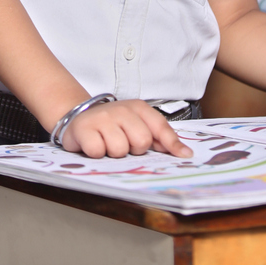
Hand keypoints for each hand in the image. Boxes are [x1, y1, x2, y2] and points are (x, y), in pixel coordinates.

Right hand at [60, 99, 193, 158]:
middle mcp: (122, 110)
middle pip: (141, 141)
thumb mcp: (138, 124)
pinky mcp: (84, 128)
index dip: (172, 144)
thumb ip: (160, 137)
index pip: (160, 126)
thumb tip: (185, 153)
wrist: (80, 117)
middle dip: (133, 149)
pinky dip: (96, 153)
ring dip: (113, 153)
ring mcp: (102, 117)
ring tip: (107, 143)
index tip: (185, 156)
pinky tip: (94, 144)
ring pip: (119, 150)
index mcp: (139, 108)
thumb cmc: (114, 125)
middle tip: (124, 143)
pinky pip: (98, 151)